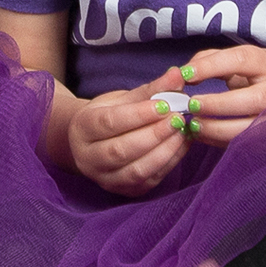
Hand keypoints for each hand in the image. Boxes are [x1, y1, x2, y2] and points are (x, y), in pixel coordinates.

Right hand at [63, 81, 190, 193]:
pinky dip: (169, 163)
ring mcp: (105, 179)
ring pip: (136, 170)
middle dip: (154, 134)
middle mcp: (88, 158)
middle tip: (178, 118)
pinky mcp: (125, 191)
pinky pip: (149, 180)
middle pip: (121, 149)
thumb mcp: (123, 99)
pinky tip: (181, 145)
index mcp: (82, 128)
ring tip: (183, 132)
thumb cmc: (110, 116)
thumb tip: (178, 75)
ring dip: (164, 151)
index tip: (165, 105)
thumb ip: (151, 89)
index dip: (138, 115)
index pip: (109, 123)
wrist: (96, 144)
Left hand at [171, 43, 265, 145]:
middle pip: (252, 100)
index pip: (241, 60)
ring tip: (193, 125)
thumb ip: (213, 60)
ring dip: (217, 129)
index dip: (211, 66)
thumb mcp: (245, 60)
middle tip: (190, 105)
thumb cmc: (265, 76)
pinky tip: (203, 135)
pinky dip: (220, 142)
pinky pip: (245, 144)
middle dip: (216, 105)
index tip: (185, 75)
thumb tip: (185, 74)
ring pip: (250, 129)